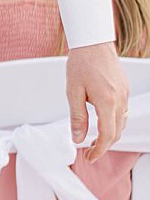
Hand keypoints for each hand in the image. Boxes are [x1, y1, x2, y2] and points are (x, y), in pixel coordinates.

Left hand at [65, 41, 128, 161]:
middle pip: (116, 132)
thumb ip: (77, 117)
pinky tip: (101, 122)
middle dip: (103, 145)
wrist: (94, 42)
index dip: (99, 150)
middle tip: (88, 151)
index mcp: (107, 102)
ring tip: (93, 140)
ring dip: (110, 135)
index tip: (89, 157)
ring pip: (121, 123)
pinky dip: (114, 122)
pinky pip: (123, 112)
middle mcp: (120, 100)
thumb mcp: (73, 92)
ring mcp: (125, 94)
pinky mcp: (124, 90)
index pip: (107, 135)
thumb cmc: (81, 63)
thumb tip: (77, 138)